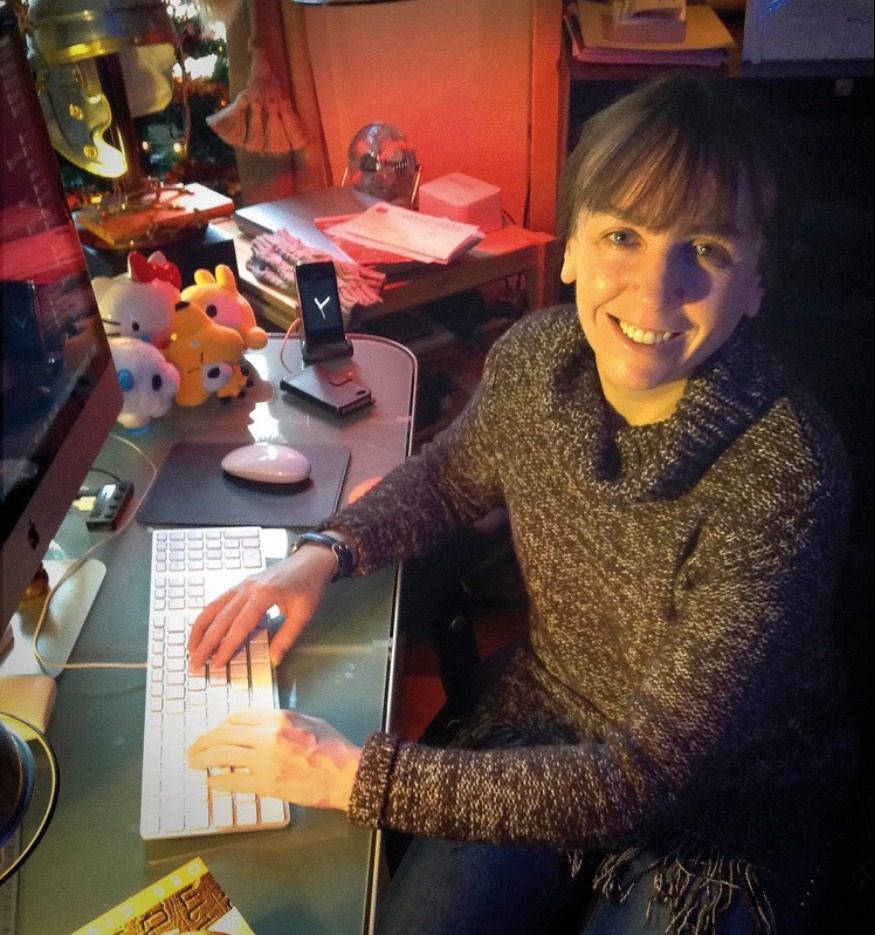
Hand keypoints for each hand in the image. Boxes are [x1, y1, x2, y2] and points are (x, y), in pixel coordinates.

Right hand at [187, 544, 337, 668]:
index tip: (216, 664)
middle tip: (195, 663)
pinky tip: (203, 628)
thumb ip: (287, 637)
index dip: (226, 647)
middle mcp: (248, 588)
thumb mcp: (304, 613)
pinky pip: (219, 601)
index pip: (239, 626)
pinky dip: (208, 616)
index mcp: (263, 595)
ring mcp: (243, 584)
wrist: (312, 559)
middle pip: (221, 618)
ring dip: (201, 629)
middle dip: (206, 643)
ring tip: (192, 648)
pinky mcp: (242, 584)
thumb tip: (274, 659)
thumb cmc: (310, 584)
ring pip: (214, 607)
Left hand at [187, 710, 361, 810]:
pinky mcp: (268, 783)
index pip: (238, 718)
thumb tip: (261, 728)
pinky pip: (235, 781)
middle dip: (203, 742)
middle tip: (193, 750)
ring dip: (204, 759)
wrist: (346, 773)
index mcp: (278, 718)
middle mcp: (268, 735)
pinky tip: (212, 782)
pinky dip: (220, 781)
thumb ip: (282, 722)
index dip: (221, 726)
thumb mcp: (307, 722)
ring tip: (194, 764)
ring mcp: (266, 760)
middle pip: (224, 734)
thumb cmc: (332, 747)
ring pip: (223, 756)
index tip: (213, 733)